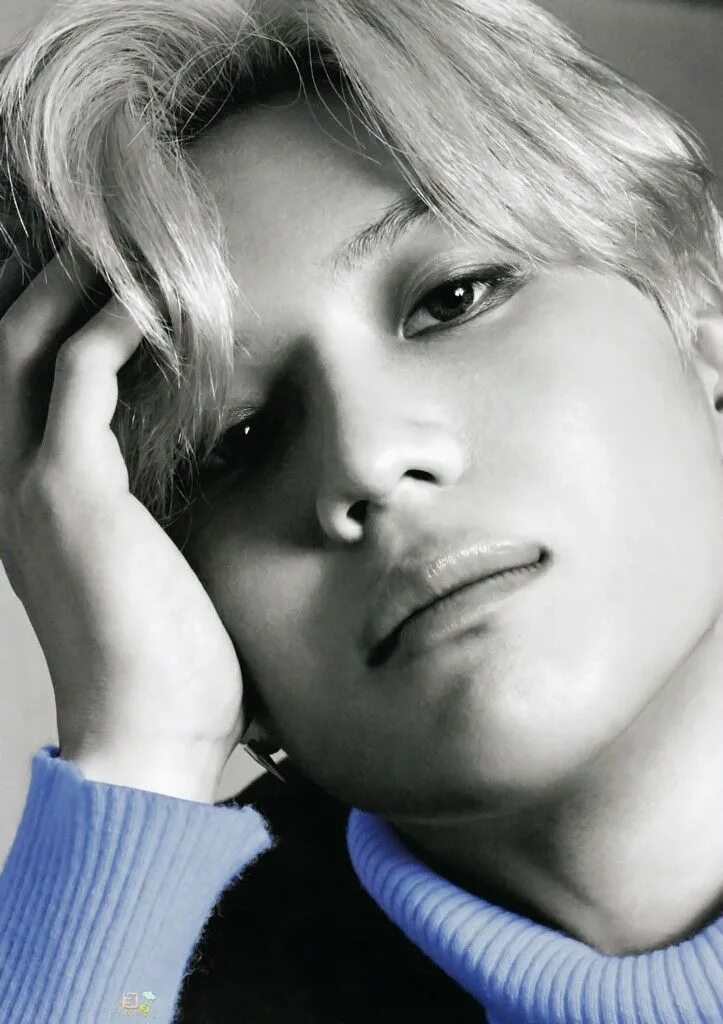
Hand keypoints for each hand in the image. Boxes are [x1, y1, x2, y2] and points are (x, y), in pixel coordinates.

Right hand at [0, 248, 244, 800]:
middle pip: (3, 356)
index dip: (46, 335)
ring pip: (22, 350)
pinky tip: (150, 304)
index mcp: (29, 510)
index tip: (94, 293)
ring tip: (118, 253)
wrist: (148, 735)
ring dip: (65, 293)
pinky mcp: (68, 489)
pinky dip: (108, 328)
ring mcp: (27, 486)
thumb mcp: (154, 572)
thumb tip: (209, 473)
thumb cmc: (165, 666)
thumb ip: (156, 515)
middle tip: (93, 248)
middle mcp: (8, 490)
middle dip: (39, 293)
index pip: (20, 397)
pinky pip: (76, 376)